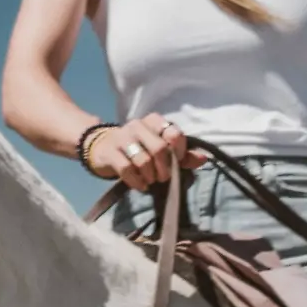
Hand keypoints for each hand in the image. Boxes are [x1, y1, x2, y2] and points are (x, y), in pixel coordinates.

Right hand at [88, 114, 206, 190]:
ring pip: (143, 160)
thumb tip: (203, 158)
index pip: (173, 132)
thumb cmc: (138, 149)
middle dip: (164, 168)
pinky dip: (137, 181)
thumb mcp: (160, 149)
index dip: (178, 150)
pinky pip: (126, 169)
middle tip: (163, 177)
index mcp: (153, 121)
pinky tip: (140, 185)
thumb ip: (182, 155)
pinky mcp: (109, 152)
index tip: (177, 161)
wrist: (102, 148)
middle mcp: (137, 125)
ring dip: (150, 176)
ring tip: (151, 180)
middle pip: (159, 148)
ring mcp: (122, 138)